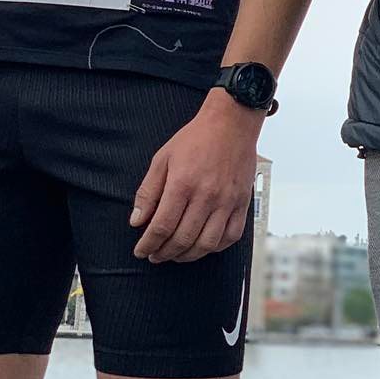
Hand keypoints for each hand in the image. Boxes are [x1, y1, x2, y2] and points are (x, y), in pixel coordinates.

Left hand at [129, 90, 263, 262]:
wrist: (232, 123)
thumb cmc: (196, 138)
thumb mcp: (162, 159)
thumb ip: (148, 192)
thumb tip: (137, 221)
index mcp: (183, 184)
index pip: (161, 227)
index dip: (148, 244)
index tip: (141, 250)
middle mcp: (206, 196)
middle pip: (182, 239)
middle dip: (164, 253)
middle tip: (155, 255)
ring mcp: (227, 201)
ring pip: (206, 244)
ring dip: (187, 255)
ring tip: (176, 254)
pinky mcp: (242, 202)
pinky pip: (231, 236)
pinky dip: (215, 247)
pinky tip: (203, 245)